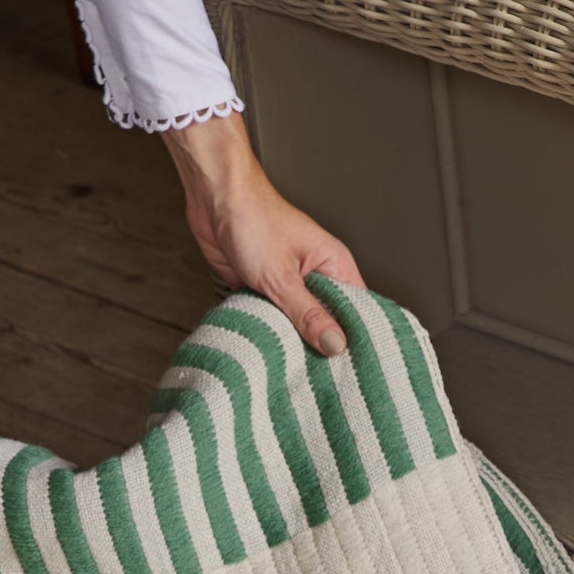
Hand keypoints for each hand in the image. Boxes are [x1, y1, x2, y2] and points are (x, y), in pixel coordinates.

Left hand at [163, 112, 363, 356]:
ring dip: (292, 338)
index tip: (352, 368)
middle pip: (328, 320)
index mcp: (334, 264)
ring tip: (295, 366)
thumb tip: (335, 344)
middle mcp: (316, 274)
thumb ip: (308, 314)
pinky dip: (270, 329)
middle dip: (322, 344)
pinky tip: (269, 346)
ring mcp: (290, 282)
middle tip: (321, 376)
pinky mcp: (266, 287)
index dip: (356, 338)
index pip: (358, 309)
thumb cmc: (253, 218)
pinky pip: (274, 317)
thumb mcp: (282, 276)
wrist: (214, 197)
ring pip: (299, 321)